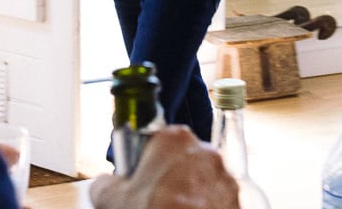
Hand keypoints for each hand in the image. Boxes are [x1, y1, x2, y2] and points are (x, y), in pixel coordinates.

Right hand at [87, 126, 239, 208]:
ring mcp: (224, 177)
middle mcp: (205, 151)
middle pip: (182, 161)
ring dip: (189, 195)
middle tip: (156, 200)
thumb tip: (105, 185)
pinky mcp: (237, 201)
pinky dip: (205, 208)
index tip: (141, 180)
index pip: (158, 142)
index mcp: (175, 139)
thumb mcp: (110, 198)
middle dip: (170, 179)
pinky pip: (217, 200)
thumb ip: (105, 183)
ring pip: (201, 181)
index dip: (148, 163)